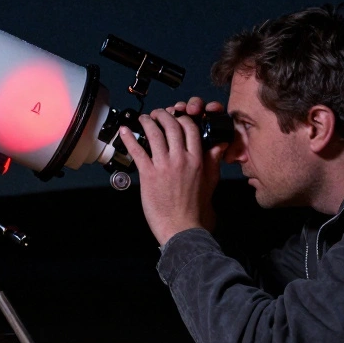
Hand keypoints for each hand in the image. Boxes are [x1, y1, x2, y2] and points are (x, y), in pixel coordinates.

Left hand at [118, 97, 227, 245]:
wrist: (183, 228)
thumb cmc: (197, 210)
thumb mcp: (211, 182)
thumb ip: (213, 161)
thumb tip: (218, 146)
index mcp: (197, 160)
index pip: (190, 129)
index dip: (182, 119)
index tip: (176, 117)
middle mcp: (181, 159)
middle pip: (171, 127)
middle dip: (163, 115)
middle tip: (157, 114)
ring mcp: (164, 166)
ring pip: (154, 134)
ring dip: (147, 122)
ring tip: (143, 118)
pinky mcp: (149, 175)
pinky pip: (138, 151)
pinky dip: (130, 139)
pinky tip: (125, 131)